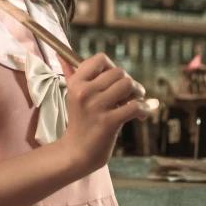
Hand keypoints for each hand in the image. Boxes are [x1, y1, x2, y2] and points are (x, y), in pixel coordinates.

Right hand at [57, 52, 149, 175]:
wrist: (77, 152)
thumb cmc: (78, 121)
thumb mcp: (71, 94)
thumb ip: (69, 72)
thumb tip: (61, 53)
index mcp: (77, 82)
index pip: (100, 59)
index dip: (112, 67)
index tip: (114, 80)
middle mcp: (85, 92)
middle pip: (119, 72)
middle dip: (129, 82)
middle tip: (129, 94)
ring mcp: (97, 106)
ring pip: (128, 85)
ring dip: (138, 93)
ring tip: (136, 102)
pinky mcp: (109, 122)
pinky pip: (135, 106)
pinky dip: (144, 108)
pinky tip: (141, 114)